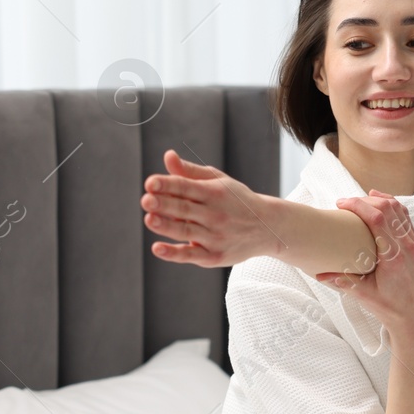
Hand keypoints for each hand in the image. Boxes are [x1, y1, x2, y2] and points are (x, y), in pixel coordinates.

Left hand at [142, 150, 271, 267]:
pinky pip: (191, 255)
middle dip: (165, 204)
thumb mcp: (218, 181)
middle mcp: (215, 215)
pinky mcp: (214, 257)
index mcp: (214, 193)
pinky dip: (174, 253)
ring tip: (149, 219)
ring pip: (186, 231)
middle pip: (185, 209)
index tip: (150, 183)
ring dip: (167, 226)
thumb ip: (190, 172)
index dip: (168, 184)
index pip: (187, 187)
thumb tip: (168, 156)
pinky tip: (158, 248)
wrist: (267, 227)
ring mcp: (215, 237)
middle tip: (146, 199)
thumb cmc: (236, 201)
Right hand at [315, 190, 413, 340]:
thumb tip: (319, 274)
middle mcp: (406, 246)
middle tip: (346, 203)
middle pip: (388, 208)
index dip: (358, 205)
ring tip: (362, 199)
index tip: (342, 203)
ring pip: (399, 209)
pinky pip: (405, 217)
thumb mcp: (364, 296)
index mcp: (393, 257)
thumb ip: (342, 282)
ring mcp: (413, 244)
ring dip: (380, 200)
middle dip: (365, 200)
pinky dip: (393, 206)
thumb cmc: (390, 307)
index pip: (377, 219)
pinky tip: (380, 204)